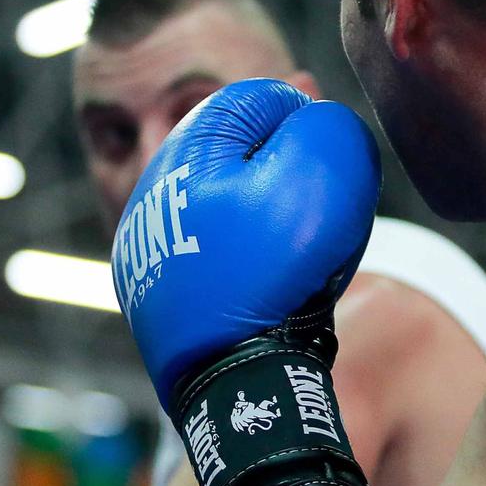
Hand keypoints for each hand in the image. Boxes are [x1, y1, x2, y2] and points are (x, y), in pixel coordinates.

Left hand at [112, 80, 381, 485]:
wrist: (238, 384)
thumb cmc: (278, 275)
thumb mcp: (321, 179)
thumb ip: (327, 129)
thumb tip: (317, 121)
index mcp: (180, 155)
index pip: (252, 101)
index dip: (305, 115)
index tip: (335, 147)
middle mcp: (150, 200)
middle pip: (232, 156)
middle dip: (284, 162)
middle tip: (328, 188)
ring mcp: (149, 255)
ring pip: (224, 209)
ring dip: (268, 210)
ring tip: (306, 237)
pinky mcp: (160, 302)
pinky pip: (214, 261)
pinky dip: (249, 259)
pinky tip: (277, 277)